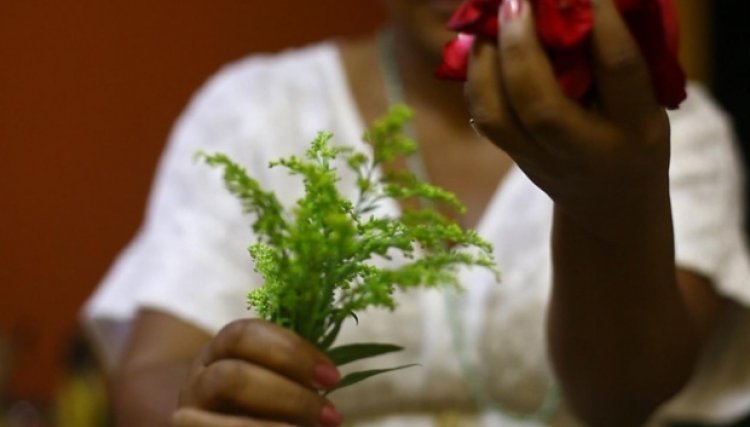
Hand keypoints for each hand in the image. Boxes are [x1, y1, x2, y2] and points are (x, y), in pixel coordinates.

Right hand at [173, 319, 342, 426]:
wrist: (214, 416)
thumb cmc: (258, 394)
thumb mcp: (270, 372)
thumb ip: (292, 370)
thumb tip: (330, 379)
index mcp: (221, 349)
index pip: (244, 335)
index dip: (291, 352)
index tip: (332, 376)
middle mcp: (199, 379)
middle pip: (232, 378)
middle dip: (288, 397)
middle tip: (331, 415)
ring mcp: (191, 415)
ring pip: (219, 417)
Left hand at [466, 0, 670, 237]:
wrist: (608, 203)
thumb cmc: (632, 134)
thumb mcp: (646, 102)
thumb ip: (614, 61)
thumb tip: (579, 5)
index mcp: (635, 127)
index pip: (618, 71)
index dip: (603, 25)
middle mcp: (584, 149)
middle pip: (542, 106)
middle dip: (522, 47)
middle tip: (515, 0)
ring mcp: (542, 159)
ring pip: (498, 117)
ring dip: (484, 61)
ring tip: (485, 19)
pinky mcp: (514, 157)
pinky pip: (484, 117)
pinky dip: (475, 76)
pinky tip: (477, 43)